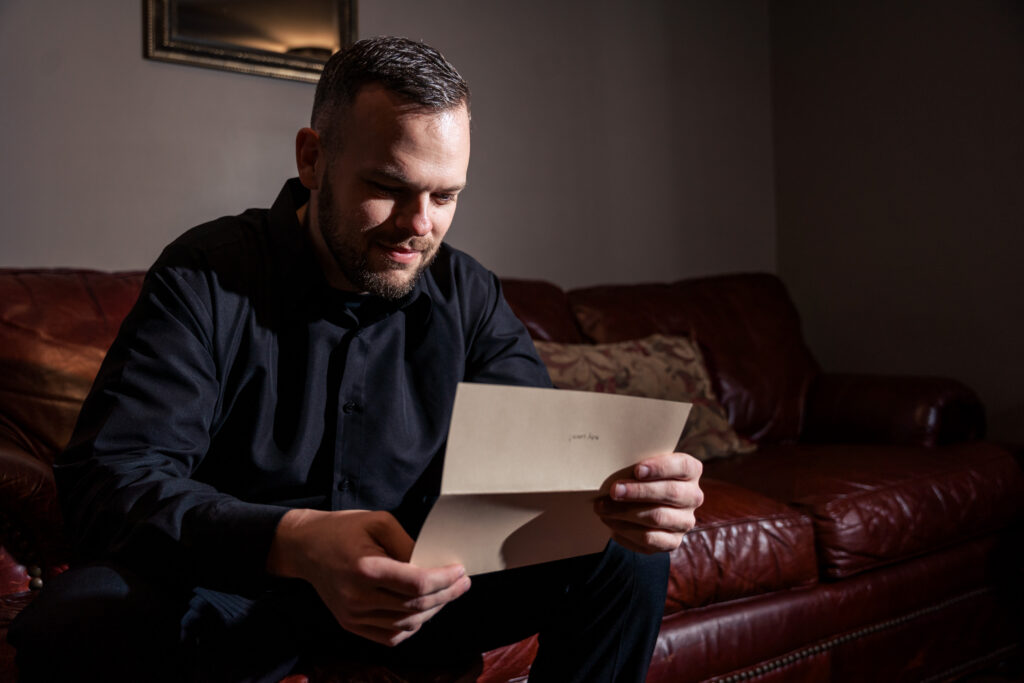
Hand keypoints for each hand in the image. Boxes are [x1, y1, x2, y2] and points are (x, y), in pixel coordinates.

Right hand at [267, 508, 470, 645]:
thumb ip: (408, 543)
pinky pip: (390, 636)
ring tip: (446, 594)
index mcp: (366, 568)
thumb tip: (433, 563)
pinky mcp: (351, 624)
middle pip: (416, 606)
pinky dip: (411, 626)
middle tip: (462, 583)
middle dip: (446, 594)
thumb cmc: (343, 529)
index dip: (445, 580)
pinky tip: (422, 610)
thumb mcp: (378, 521)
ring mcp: (353, 615)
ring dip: (432, 611)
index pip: (417, 584)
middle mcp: (358, 597)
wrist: (305, 547)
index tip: (461, 571)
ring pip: (407, 624)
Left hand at [594, 452, 703, 553]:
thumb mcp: (642, 465)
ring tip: (603, 508)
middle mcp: (693, 496)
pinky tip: (611, 524)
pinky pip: (649, 539)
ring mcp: (685, 521)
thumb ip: (636, 465)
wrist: (643, 504)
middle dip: (638, 492)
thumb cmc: (641, 477)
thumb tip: (612, 468)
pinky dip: (626, 532)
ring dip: (625, 513)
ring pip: (657, 518)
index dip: (660, 468)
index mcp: (691, 471)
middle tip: (613, 490)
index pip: (682, 466)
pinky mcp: (673, 541)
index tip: (637, 470)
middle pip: (670, 493)